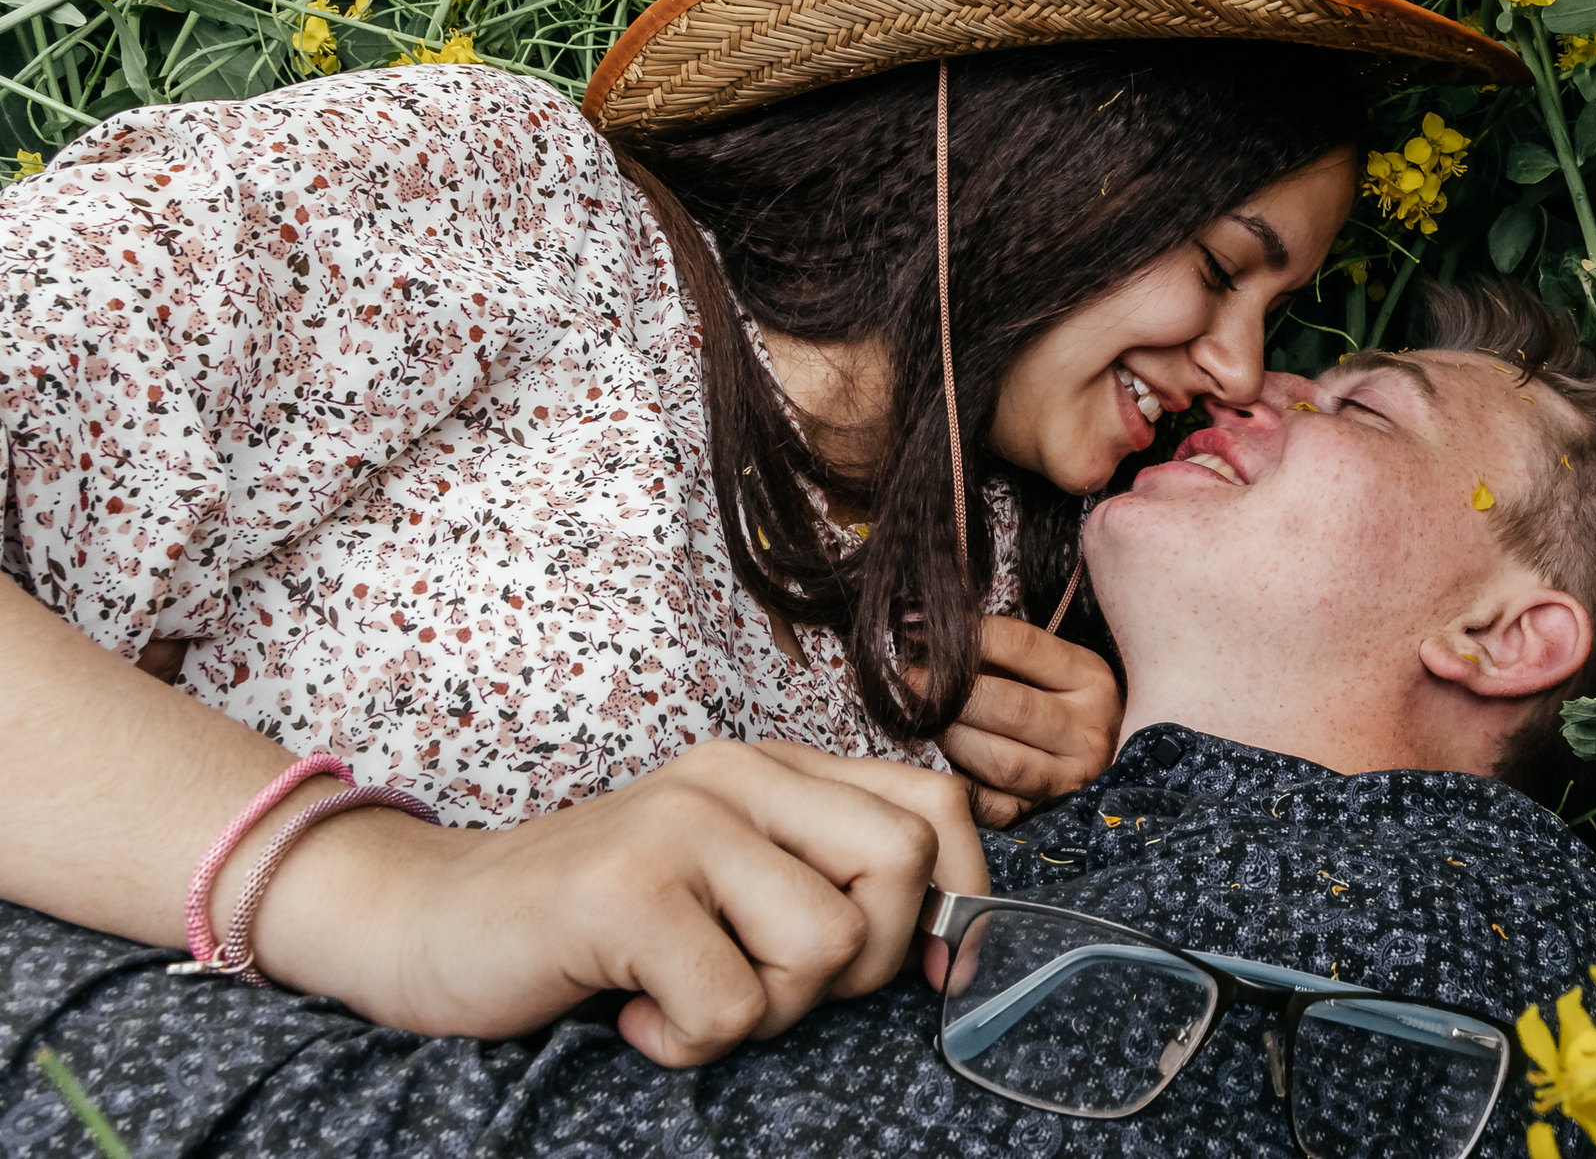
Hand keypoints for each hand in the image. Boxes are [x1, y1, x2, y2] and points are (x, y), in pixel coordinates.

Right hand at [262, 741, 986, 1066]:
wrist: (424, 921)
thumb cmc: (593, 925)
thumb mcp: (728, 884)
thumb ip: (826, 883)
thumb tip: (956, 943)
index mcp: (772, 767)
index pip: (934, 804)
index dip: (957, 894)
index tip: (922, 970)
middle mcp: (734, 775)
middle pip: (901, 868)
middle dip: (859, 965)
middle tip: (763, 985)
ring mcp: (679, 824)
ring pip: (829, 944)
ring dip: (766, 1011)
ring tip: (686, 997)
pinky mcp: (624, 891)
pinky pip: (732, 1006)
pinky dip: (687, 1042)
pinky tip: (630, 1014)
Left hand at [933, 615, 1122, 827]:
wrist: (1097, 758)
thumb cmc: (1056, 702)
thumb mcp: (1048, 667)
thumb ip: (998, 648)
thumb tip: (924, 630)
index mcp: (1091, 680)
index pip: (1022, 646)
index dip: (967, 637)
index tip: (921, 634)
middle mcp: (1088, 731)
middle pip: (1010, 706)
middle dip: (949, 692)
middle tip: (906, 681)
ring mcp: (1069, 779)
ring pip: (1001, 760)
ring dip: (949, 738)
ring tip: (917, 720)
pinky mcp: (1043, 814)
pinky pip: (992, 806)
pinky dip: (957, 786)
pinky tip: (932, 764)